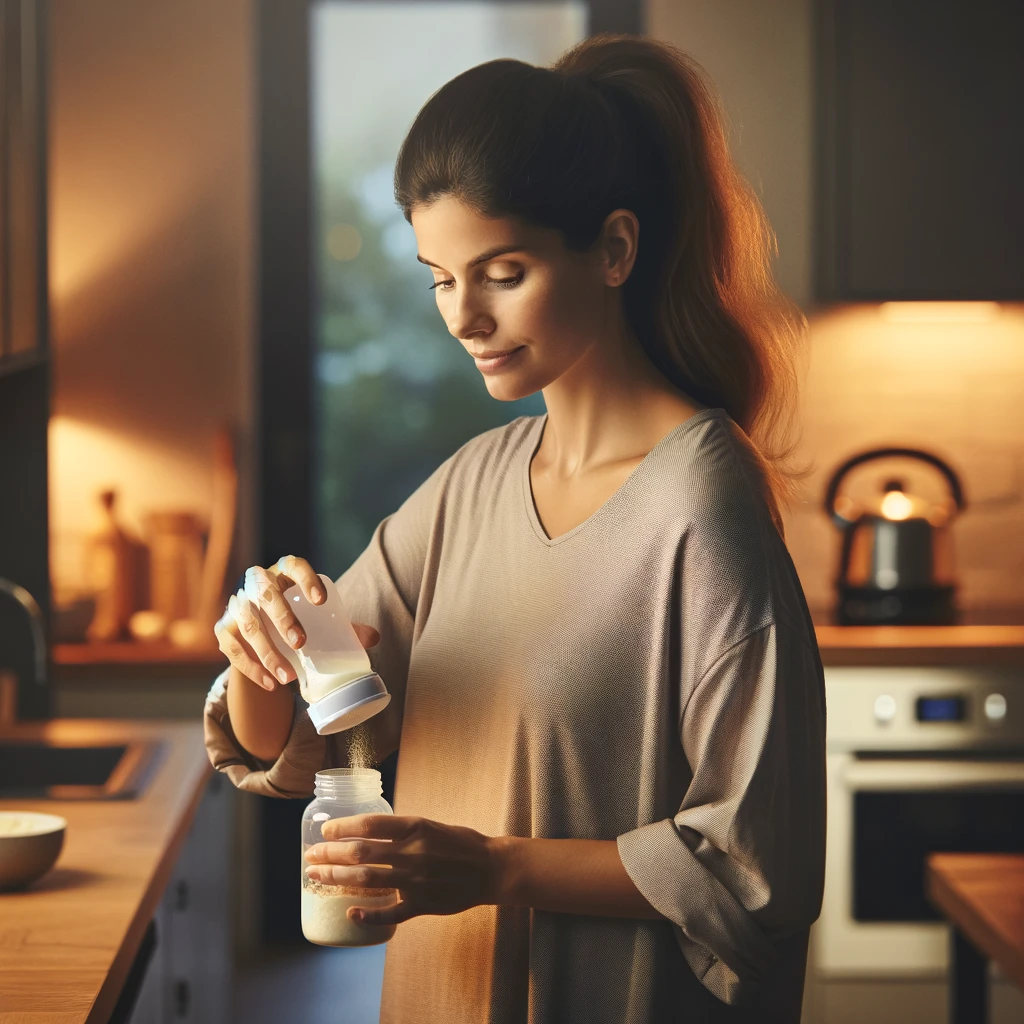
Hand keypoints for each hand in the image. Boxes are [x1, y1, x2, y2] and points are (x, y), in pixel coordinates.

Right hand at [214, 555, 379, 690]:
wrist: (260, 629)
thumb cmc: (297, 616)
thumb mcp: (317, 616)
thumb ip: (343, 625)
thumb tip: (374, 638)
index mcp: (283, 571)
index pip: (294, 566)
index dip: (306, 579)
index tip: (321, 601)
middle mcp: (256, 582)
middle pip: (265, 594)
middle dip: (282, 618)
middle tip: (301, 643)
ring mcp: (237, 604)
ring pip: (247, 624)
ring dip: (267, 652)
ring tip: (288, 676)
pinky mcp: (224, 629)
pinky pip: (232, 648)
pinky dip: (251, 668)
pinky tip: (270, 683)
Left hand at [303, 814, 505, 926]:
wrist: (490, 868)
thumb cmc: (461, 842)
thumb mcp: (432, 824)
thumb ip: (403, 830)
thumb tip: (369, 831)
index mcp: (416, 827)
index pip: (369, 824)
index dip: (342, 827)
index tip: (324, 830)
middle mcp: (412, 853)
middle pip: (361, 853)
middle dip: (330, 855)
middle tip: (310, 856)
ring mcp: (416, 881)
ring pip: (367, 880)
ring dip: (337, 879)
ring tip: (316, 878)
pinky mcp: (422, 904)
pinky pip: (390, 913)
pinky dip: (368, 915)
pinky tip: (350, 913)